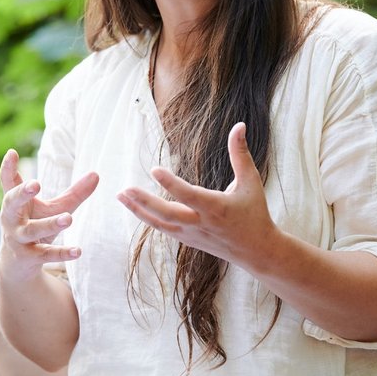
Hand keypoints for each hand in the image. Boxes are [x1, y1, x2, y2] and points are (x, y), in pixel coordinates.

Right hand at [0, 149, 98, 278]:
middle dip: (22, 193)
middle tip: (35, 184)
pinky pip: (46, 254)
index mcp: (15, 202)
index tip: (12, 153)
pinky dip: (62, 253)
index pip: (8, 182)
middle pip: (11, 203)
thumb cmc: (35, 225)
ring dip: (50, 224)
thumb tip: (97, 174)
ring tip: (69, 218)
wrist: (17, 263)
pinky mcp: (28, 257)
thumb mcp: (53, 208)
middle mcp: (12, 219)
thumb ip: (74, 193)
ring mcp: (18, 239)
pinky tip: (78, 251)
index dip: (8, 167)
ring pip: (32, 230)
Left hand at [117, 122, 274, 268]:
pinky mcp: (187, 240)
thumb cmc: (254, 212)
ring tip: (120, 196)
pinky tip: (133, 205)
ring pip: (160, 224)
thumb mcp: (250, 181)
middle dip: (144, 202)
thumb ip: (240, 153)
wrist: (256, 250)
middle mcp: (201, 224)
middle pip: (168, 214)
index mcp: (217, 208)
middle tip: (125, 189)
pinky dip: (147, 218)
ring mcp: (191, 234)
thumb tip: (240, 125)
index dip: (171, 184)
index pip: (189, 196)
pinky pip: (163, 228)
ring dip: (138, 210)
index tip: (154, 170)